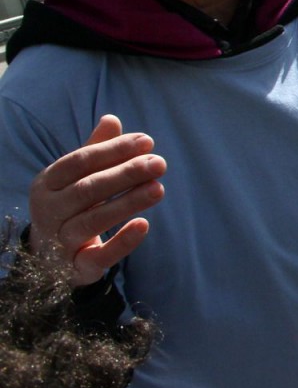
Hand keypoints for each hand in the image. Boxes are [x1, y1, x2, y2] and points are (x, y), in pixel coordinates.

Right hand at [27, 115, 166, 286]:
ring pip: (92, 221)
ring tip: (158, 188)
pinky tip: (144, 225)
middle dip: (125, 174)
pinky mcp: (76, 268)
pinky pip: (98, 257)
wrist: (48, 258)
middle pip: (87, 190)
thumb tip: (112, 119)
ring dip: (128, 203)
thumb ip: (95, 150)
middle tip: (160, 163)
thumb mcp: (76, 177)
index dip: (113, 150)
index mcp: (48, 183)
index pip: (79, 162)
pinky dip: (121, 243)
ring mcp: (60, 242)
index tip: (147, 141)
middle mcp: (49, 212)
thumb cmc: (69, 206)